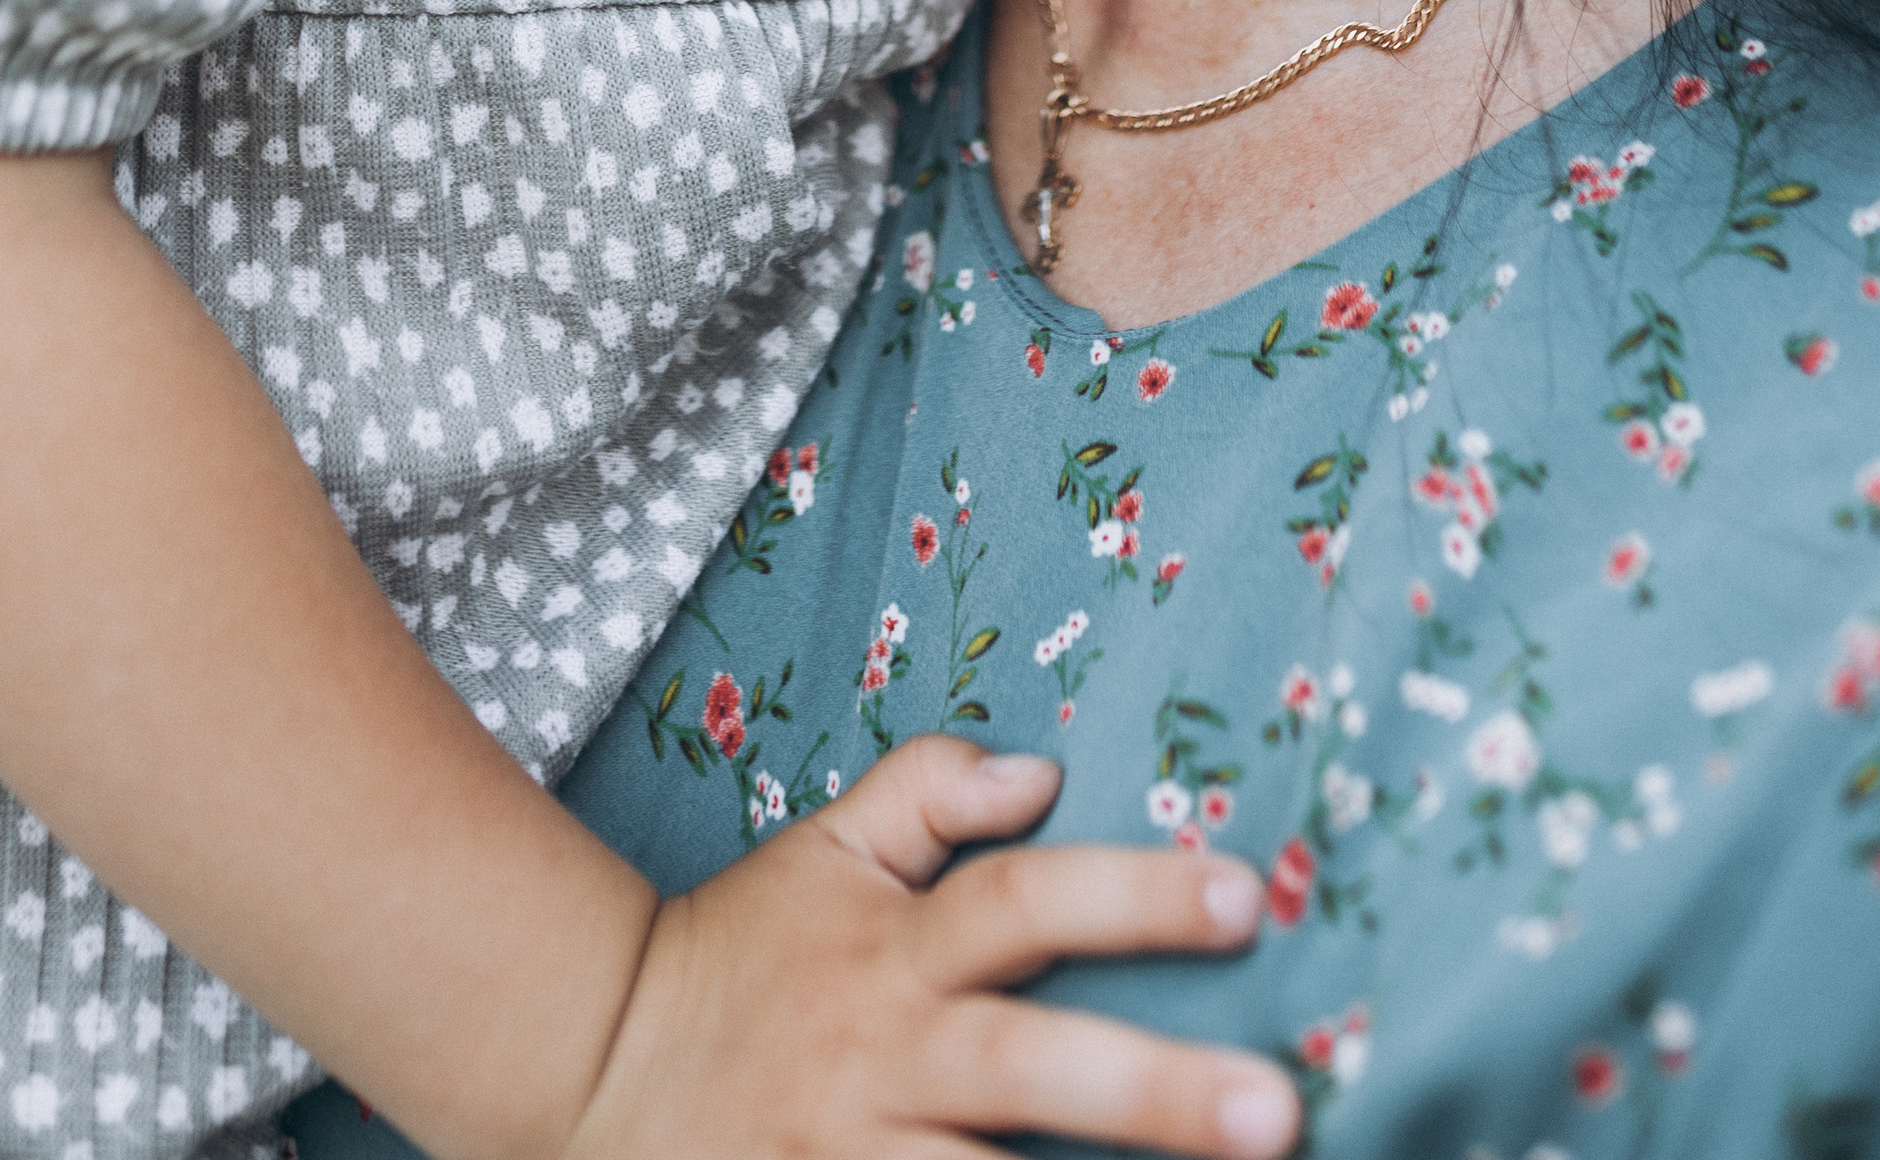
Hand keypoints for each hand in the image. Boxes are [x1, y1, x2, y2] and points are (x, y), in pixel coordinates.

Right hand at [565, 738, 1299, 1159]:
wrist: (598, 1070)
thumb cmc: (743, 953)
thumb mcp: (826, 849)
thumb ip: (928, 795)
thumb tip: (1038, 769)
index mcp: (897, 951)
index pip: (1026, 901)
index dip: (1132, 896)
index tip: (1246, 897)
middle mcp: (887, 1057)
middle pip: (1030, 1066)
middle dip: (1153, 1093)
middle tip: (1281, 1112)